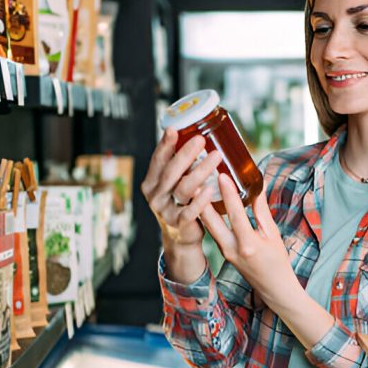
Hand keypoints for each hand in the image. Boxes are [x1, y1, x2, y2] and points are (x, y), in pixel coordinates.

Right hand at [141, 127, 221, 248]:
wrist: (181, 238)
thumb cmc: (181, 204)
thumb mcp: (174, 185)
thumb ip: (180, 168)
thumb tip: (197, 138)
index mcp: (151, 183)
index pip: (158, 160)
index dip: (165, 144)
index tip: (174, 129)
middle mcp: (155, 196)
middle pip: (171, 171)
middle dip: (185, 153)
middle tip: (201, 139)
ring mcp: (166, 211)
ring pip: (183, 188)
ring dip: (200, 171)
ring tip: (216, 156)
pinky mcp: (179, 224)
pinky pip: (190, 211)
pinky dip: (200, 200)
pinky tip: (210, 189)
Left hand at [200, 173, 302, 313]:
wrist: (273, 287)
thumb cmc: (277, 260)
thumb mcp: (273, 234)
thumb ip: (262, 211)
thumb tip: (257, 187)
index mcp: (248, 244)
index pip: (235, 214)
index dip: (228, 193)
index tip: (221, 175)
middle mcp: (232, 249)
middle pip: (211, 220)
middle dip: (202, 198)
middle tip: (194, 177)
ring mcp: (224, 252)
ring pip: (208, 225)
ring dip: (200, 205)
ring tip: (195, 185)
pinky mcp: (222, 252)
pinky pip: (211, 230)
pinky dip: (207, 215)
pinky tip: (203, 202)